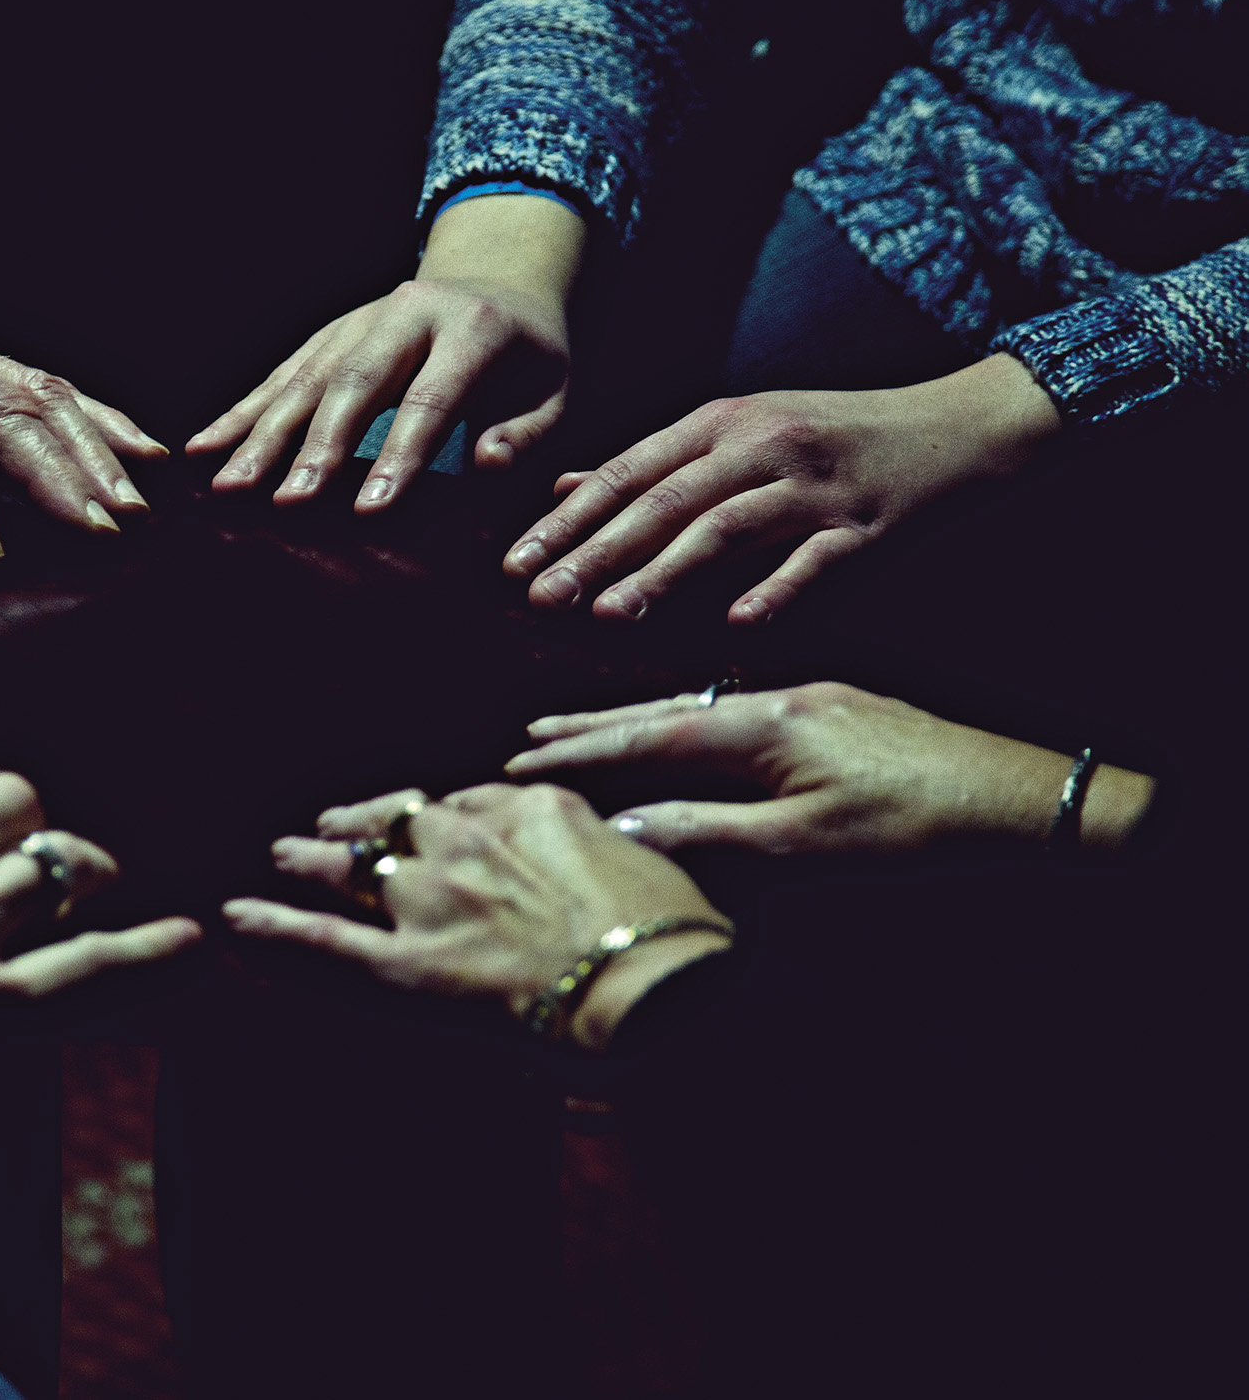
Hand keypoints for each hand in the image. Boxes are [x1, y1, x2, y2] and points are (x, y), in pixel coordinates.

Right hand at [186, 192, 579, 510]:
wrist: (499, 283)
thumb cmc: (531, 362)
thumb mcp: (556, 394)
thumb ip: (526, 435)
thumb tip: (487, 465)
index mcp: (472, 328)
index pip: (430, 398)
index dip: (399, 456)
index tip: (372, 511)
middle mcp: (406, 312)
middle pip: (353, 383)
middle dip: (316, 448)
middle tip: (288, 504)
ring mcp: (358, 317)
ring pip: (305, 377)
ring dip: (262, 436)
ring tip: (228, 487)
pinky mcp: (327, 332)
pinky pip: (280, 374)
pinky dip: (240, 412)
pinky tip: (202, 447)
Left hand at [222, 782, 729, 1050]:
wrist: (659, 986)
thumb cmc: (682, 939)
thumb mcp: (658, 868)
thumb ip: (613, 856)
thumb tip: (617, 860)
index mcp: (532, 810)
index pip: (468, 803)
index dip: (439, 815)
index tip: (426, 817)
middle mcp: (469, 842)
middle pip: (399, 822)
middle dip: (361, 823)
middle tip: (330, 824)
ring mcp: (431, 901)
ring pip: (351, 870)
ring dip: (310, 860)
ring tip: (279, 853)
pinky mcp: (405, 966)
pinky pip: (322, 942)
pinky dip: (272, 927)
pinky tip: (234, 916)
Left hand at [504, 356, 1061, 622]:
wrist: (957, 425)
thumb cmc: (833, 435)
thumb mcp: (739, 431)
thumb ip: (653, 464)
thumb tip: (562, 488)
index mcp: (721, 422)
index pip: (628, 472)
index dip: (569, 520)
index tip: (514, 561)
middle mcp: (761, 446)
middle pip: (663, 502)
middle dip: (594, 552)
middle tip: (540, 596)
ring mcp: (815, 485)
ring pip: (726, 527)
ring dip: (663, 573)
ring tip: (609, 614)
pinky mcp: (867, 524)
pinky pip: (815, 562)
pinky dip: (775, 591)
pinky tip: (735, 626)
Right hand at [504, 681, 1156, 854]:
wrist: (1019, 798)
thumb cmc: (916, 830)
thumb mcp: (805, 845)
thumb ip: (709, 831)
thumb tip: (624, 827)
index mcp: (766, 725)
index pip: (651, 735)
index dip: (582, 750)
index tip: (522, 757)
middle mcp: (780, 696)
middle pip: (666, 709)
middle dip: (593, 724)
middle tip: (530, 732)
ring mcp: (811, 698)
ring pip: (702, 707)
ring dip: (638, 722)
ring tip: (584, 729)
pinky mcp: (839, 711)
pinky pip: (738, 709)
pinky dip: (689, 724)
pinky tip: (679, 732)